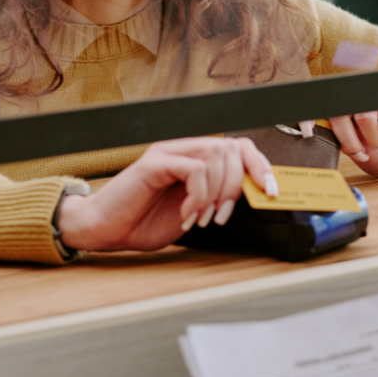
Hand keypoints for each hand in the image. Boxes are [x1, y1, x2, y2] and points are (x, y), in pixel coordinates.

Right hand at [57, 137, 275, 251]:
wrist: (105, 229)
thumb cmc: (144, 221)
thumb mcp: (194, 211)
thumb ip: (219, 198)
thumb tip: (254, 196)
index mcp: (197, 160)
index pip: (239, 147)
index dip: (260, 165)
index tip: (272, 191)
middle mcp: (185, 150)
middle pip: (231, 149)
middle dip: (236, 186)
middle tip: (221, 216)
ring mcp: (169, 152)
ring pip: (215, 155)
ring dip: (216, 191)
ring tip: (202, 217)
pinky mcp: (154, 162)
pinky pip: (193, 169)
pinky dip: (197, 195)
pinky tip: (186, 214)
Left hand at [327, 105, 377, 175]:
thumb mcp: (360, 155)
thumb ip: (345, 144)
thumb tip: (330, 134)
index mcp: (350, 112)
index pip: (331, 112)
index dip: (328, 128)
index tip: (331, 142)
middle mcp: (364, 102)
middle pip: (342, 113)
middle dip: (349, 140)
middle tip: (361, 153)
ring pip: (364, 117)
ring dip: (374, 139)